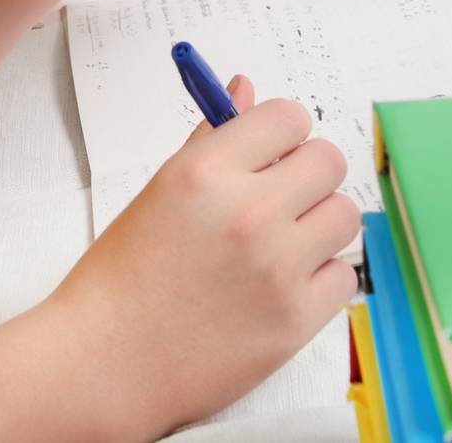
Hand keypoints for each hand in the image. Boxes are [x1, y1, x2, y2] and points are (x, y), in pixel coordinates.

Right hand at [43, 76, 360, 438]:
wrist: (106, 362)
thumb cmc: (124, 276)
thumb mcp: (160, 191)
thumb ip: (212, 138)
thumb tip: (245, 89)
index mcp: (206, 172)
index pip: (288, 117)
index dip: (283, 134)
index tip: (273, 152)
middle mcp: (248, 212)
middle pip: (328, 160)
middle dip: (307, 174)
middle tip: (281, 198)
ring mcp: (277, 268)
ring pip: (345, 215)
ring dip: (319, 224)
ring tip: (282, 244)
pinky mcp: (295, 320)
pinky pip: (344, 275)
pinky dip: (320, 279)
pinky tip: (281, 286)